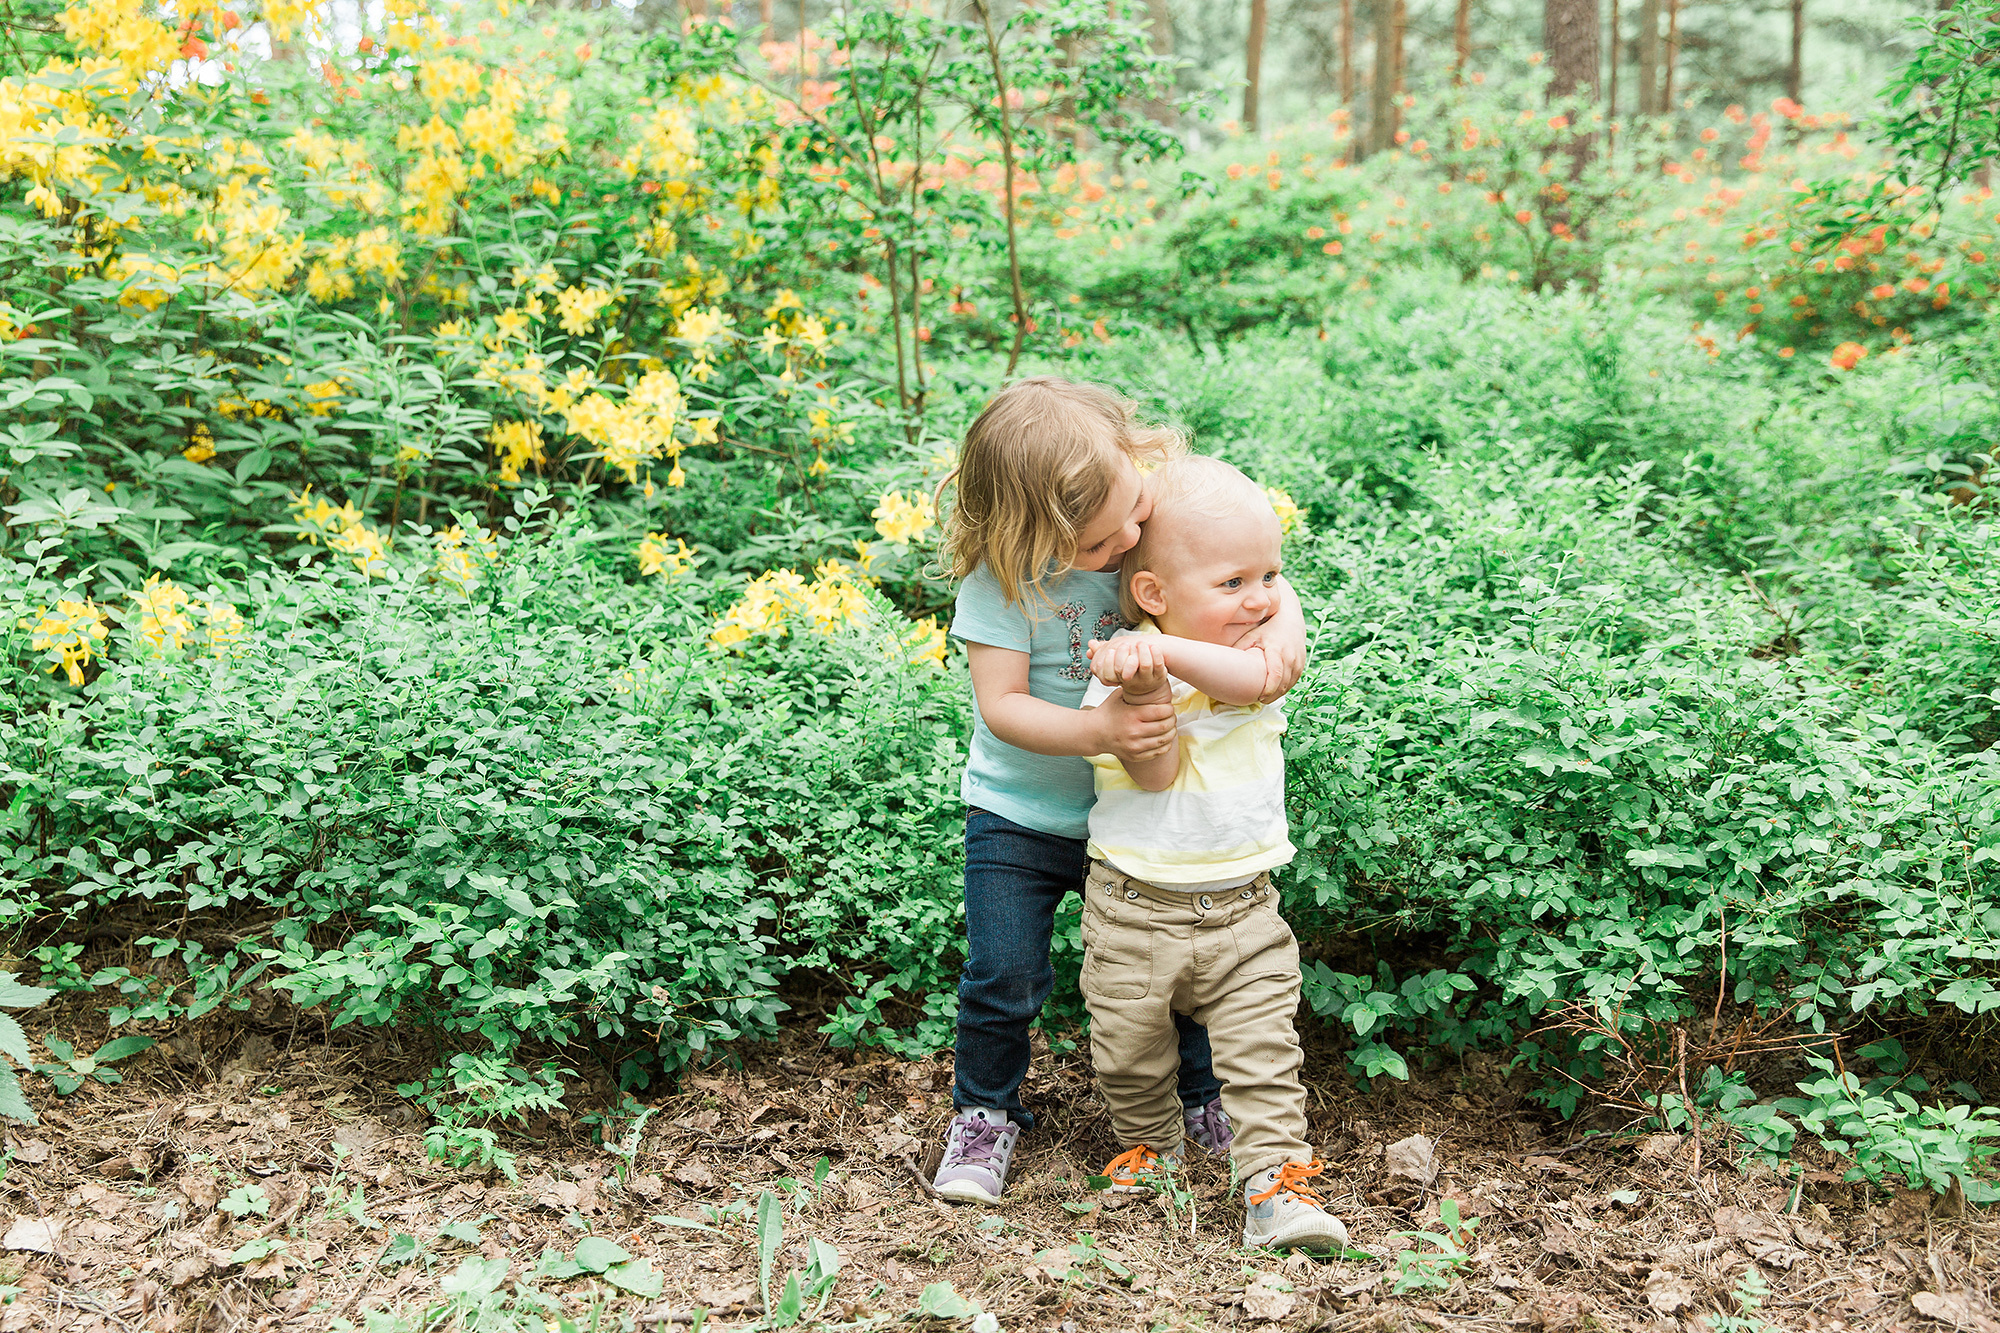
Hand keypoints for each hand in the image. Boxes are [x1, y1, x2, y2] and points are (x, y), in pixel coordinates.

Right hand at [1090, 637, 1168, 700]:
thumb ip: (1102, 654)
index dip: (1110, 661)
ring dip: (1142, 651)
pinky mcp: (1160, 675)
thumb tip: (1091, 644)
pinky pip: (1158, 664)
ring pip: (1145, 665)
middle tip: (1125, 643)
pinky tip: (1152, 646)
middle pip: (1128, 671)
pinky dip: (1155, 653)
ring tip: (1140, 643)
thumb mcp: (1114, 666)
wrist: (1148, 688)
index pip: (1110, 674)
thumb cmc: (1128, 673)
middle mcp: (1133, 682)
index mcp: (1120, 680)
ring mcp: (1148, 680)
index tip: (1111, 649)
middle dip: (1125, 655)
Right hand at [1093, 688, 1176, 764]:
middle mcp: (1134, 732)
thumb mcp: (1119, 696)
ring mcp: (1135, 746)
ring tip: (1169, 726)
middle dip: (1172, 719)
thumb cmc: (1109, 712)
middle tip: (1170, 716)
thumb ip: (1135, 689)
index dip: (1169, 708)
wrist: (1094, 733)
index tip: (1168, 707)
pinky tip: (1163, 737)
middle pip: (1166, 726)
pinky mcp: (1136, 756)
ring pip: (1165, 740)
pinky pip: (1159, 752)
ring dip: (1171, 732)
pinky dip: (1165, 744)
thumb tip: (1153, 681)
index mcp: (1132, 715)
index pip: (1162, 712)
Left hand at [1234, 586, 1307, 702]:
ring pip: (1289, 684)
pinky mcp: (1302, 664)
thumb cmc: (1266, 629)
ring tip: (1264, 699)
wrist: (1290, 620)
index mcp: (1277, 650)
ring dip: (1278, 694)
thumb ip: (1240, 649)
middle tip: (1258, 701)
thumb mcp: (1251, 636)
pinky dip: (1285, 688)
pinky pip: (1294, 681)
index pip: (1275, 674)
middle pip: (1283, 684)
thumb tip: (1224, 665)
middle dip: (1272, 696)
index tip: (1259, 697)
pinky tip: (1275, 692)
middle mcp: (1291, 657)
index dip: (1269, 689)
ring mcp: (1299, 661)